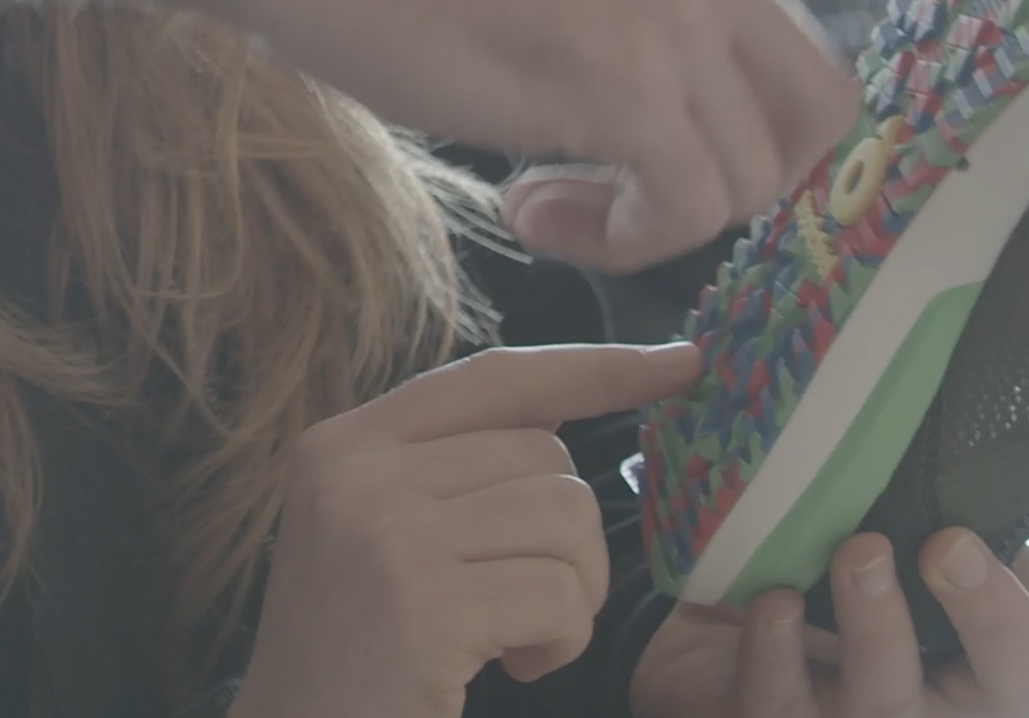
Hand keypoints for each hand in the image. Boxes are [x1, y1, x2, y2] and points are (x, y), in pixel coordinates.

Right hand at [31, 0, 1028, 271]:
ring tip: (554, 200)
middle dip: (760, 178)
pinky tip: (536, 205)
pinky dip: (621, 236)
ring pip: (753, 174)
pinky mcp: (622, 85)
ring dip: (662, 218)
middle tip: (642, 195)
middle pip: (824, 104)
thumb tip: (641, 104)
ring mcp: (671, 14)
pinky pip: (684, 210)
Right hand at [230, 342, 699, 717]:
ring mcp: (386, 534)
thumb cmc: (354, 649)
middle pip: (545, 454)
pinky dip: (563, 639)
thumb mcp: (373, 531)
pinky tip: (516, 667)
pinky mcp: (425, 604)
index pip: (492, 378)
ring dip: (573, 591)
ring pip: (565, 517)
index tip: (683, 362)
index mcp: (344, 442)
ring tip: (518, 636)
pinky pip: (560, 594)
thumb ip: (446, 469)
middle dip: (570, 537)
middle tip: (524, 603)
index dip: (595, 367)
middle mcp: (357, 472)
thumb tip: (571, 414)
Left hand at [631, 529, 1028, 715]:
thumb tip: (980, 469)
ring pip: (889, 700)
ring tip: (858, 550)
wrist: (715, 618)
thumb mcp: (902, 535)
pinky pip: (781, 701)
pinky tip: (775, 600)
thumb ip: (951, 509)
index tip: (980, 534)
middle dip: (994, 616)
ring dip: (878, 622)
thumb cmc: (827, 572)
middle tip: (948, 543)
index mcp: (985, 655)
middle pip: (1016, 686)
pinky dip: (777, 648)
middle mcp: (943, 703)